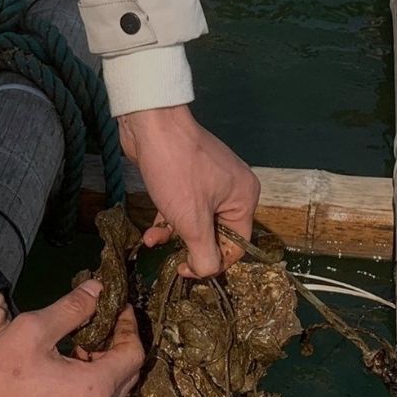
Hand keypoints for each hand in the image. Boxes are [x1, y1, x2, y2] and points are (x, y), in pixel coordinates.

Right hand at [0, 279, 143, 396]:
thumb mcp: (33, 330)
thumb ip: (72, 308)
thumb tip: (98, 289)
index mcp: (95, 390)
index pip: (134, 355)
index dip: (130, 327)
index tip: (119, 308)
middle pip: (128, 377)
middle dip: (119, 348)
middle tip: (99, 326)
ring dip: (105, 370)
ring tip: (79, 349)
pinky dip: (91, 391)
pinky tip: (65, 376)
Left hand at [118, 104, 259, 277]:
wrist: (150, 125)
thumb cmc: (177, 170)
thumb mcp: (191, 220)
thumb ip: (204, 253)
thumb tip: (205, 271)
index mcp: (245, 198)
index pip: (237, 245)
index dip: (213, 262)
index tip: (186, 269)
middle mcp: (233, 190)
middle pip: (216, 234)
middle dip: (191, 247)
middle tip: (171, 260)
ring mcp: (210, 182)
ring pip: (197, 222)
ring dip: (175, 236)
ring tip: (154, 242)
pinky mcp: (188, 177)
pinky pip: (184, 208)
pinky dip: (169, 221)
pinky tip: (151, 232)